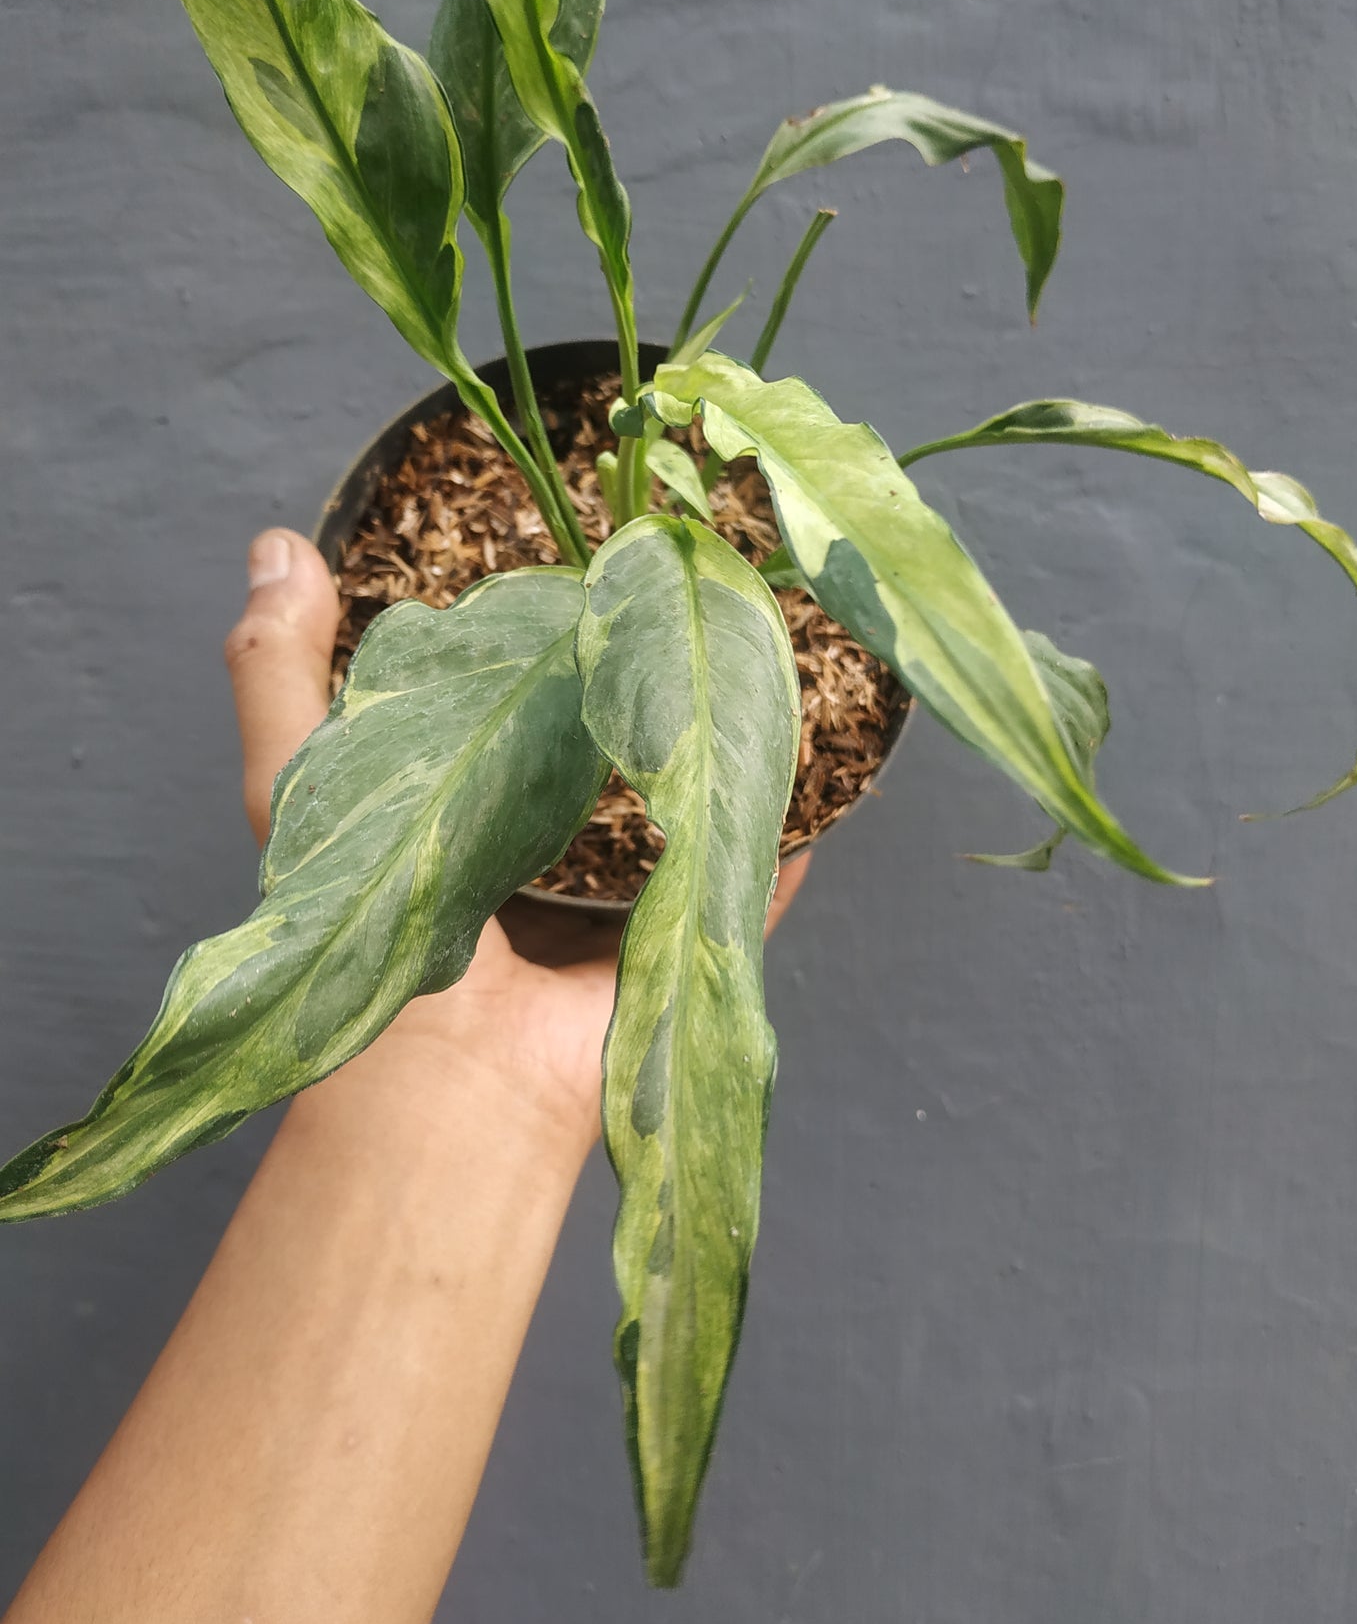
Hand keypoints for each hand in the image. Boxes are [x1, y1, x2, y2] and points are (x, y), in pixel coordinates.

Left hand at [224, 529, 808, 1149]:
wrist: (451, 1080)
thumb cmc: (359, 937)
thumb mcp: (290, 783)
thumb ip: (279, 673)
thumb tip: (275, 543)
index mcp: (458, 806)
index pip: (503, 700)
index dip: (531, 633)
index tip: (569, 553)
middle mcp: (540, 849)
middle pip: (598, 746)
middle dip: (630, 679)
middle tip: (672, 595)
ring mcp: (619, 901)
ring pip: (676, 801)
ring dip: (708, 741)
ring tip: (747, 657)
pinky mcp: (683, 940)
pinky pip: (747, 881)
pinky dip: (780, 840)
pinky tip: (814, 775)